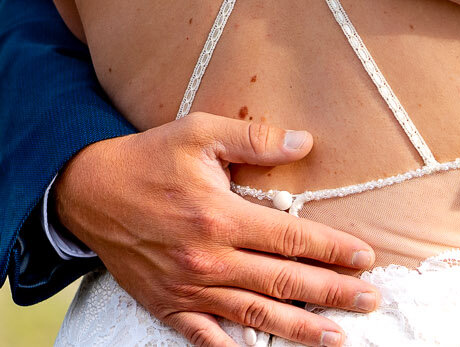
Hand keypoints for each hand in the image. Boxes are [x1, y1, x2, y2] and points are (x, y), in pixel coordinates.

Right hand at [51, 115, 379, 346]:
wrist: (88, 192)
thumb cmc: (150, 157)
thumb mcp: (200, 133)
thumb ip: (254, 138)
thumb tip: (304, 141)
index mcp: (221, 216)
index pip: (292, 238)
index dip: (333, 250)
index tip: (366, 258)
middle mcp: (209, 259)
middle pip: (283, 282)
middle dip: (332, 294)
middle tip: (370, 300)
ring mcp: (188, 288)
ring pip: (255, 316)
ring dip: (300, 329)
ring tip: (337, 336)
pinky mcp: (168, 306)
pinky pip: (206, 338)